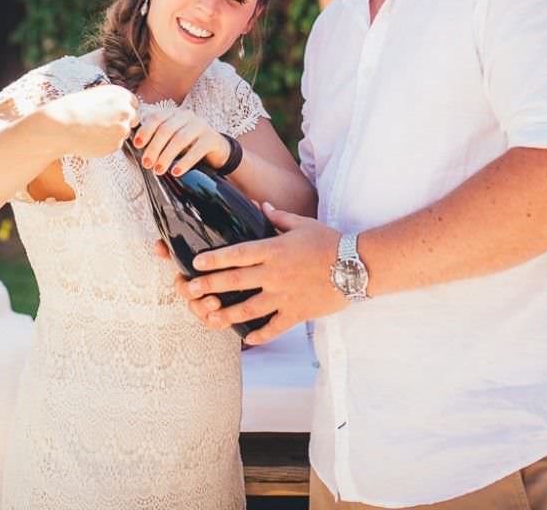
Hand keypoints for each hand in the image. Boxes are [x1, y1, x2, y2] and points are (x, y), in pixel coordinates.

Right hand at [42, 85, 138, 158]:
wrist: (62, 125)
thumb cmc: (73, 108)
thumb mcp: (95, 95)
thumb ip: (112, 101)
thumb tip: (121, 108)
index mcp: (120, 94)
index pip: (133, 103)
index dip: (123, 109)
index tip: (113, 113)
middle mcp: (126, 110)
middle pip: (133, 118)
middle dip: (122, 121)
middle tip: (104, 124)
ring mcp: (123, 129)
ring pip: (123, 133)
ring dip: (114, 134)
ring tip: (92, 131)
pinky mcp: (116, 145)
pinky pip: (115, 145)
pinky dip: (106, 144)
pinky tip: (91, 139)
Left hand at [132, 106, 229, 174]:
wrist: (216, 148)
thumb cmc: (188, 144)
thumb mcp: (172, 137)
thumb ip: (157, 137)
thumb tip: (137, 145)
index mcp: (175, 113)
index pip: (157, 118)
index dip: (146, 130)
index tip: (138, 145)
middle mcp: (187, 116)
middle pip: (166, 129)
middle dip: (154, 147)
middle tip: (147, 163)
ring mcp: (200, 126)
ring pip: (180, 139)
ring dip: (166, 156)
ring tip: (158, 170)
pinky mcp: (211, 139)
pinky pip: (196, 150)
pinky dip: (184, 162)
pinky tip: (176, 172)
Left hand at [176, 204, 345, 344]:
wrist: (357, 265)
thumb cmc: (330, 241)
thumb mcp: (302, 224)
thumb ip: (278, 217)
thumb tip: (261, 205)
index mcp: (274, 250)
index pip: (237, 254)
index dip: (215, 258)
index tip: (196, 262)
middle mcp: (275, 274)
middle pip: (235, 281)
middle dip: (210, 285)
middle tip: (189, 290)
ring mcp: (285, 296)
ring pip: (249, 308)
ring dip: (227, 314)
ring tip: (209, 318)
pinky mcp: (297, 313)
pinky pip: (275, 327)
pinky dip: (260, 335)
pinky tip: (247, 341)